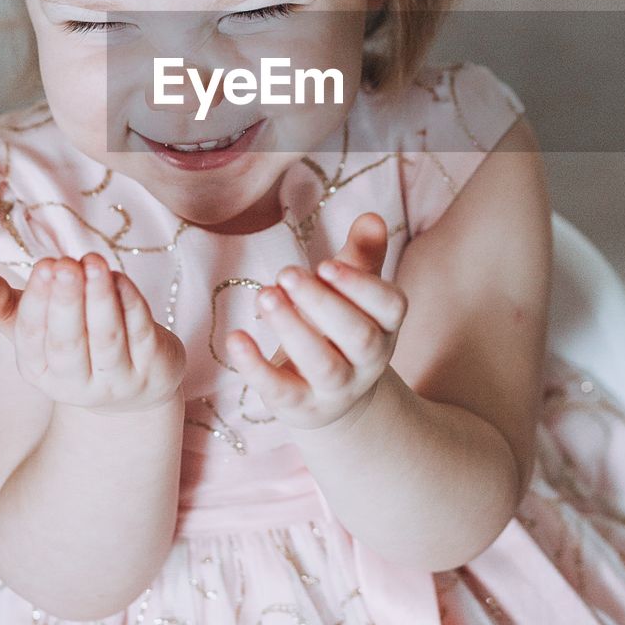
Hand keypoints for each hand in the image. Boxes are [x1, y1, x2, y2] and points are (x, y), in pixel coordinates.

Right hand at [0, 253, 186, 412]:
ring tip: (93, 261)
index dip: (36, 303)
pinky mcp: (152, 369)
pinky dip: (131, 304)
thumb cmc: (76, 344)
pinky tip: (120, 278)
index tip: (42, 266)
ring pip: (107, 339)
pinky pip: (141, 334)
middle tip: (65, 264)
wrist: (132, 387)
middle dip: (66, 302)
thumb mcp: (37, 329)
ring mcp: (116, 380)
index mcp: (39, 371)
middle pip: (68, 344)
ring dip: (100, 298)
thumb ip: (6, 307)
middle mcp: (75, 383)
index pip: (32, 339)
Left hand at [225, 213, 406, 430]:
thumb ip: (362, 254)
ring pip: (323, 365)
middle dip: (322, 303)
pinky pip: (281, 392)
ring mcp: (336, 389)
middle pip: (357, 336)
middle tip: (286, 273)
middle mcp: (368, 360)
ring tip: (264, 295)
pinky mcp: (300, 407)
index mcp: (385, 325)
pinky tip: (235, 337)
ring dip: (292, 329)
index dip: (361, 286)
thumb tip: (370, 217)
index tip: (325, 264)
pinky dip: (256, 367)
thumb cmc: (339, 327)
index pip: (389, 306)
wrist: (330, 396)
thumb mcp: (353, 291)